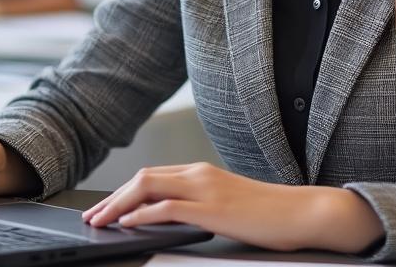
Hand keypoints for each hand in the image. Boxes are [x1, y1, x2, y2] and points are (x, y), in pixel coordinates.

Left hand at [81, 163, 384, 253]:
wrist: (302, 212)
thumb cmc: (269, 214)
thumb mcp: (227, 205)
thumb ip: (199, 206)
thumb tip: (171, 218)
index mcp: (201, 172)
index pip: (151, 176)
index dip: (124, 191)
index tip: (106, 208)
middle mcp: (198, 174)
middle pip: (143, 178)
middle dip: (113, 198)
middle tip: (93, 217)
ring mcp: (204, 188)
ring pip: (148, 187)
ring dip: (119, 205)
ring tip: (101, 221)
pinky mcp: (212, 208)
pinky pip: (167, 207)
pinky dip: (142, 214)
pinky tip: (128, 223)